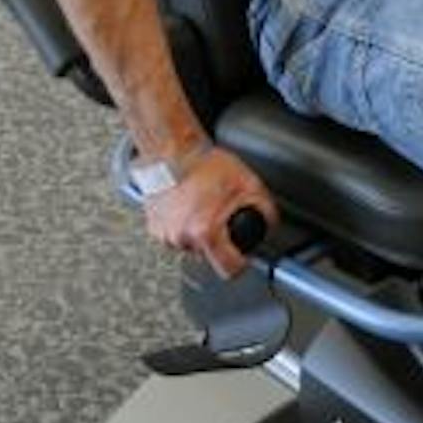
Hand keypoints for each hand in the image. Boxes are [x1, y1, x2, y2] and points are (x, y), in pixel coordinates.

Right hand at [142, 148, 276, 278]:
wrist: (175, 152)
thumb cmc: (207, 166)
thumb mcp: (250, 185)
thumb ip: (265, 210)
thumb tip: (269, 226)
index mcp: (205, 231)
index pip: (229, 270)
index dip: (241, 265)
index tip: (243, 257)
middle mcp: (182, 238)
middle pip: (210, 257)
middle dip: (219, 243)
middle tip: (222, 217)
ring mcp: (165, 235)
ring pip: (192, 247)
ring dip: (200, 234)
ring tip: (204, 208)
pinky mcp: (154, 229)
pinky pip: (177, 237)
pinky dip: (185, 227)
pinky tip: (190, 208)